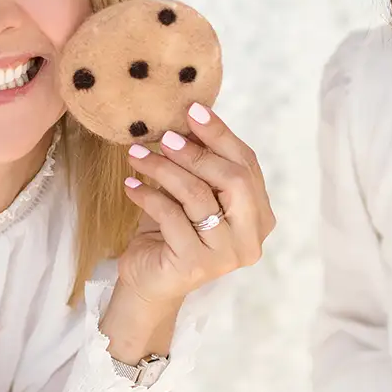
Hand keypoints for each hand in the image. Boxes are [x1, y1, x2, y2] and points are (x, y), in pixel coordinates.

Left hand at [117, 102, 274, 307]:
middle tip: (163, 137)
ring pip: (198, 195)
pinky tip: (130, 186)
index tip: (193, 109)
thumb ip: (202, 164)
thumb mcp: (191, 193)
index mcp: (260, 216)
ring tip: (136, 156)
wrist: (149, 281)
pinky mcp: (196, 265)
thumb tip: (193, 115)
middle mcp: (251, 238)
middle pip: (232, 179)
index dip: (221, 135)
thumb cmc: (172, 233)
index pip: (247, 166)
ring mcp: (227, 255)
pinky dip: (148, 196)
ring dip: (164, 169)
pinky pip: (172, 217)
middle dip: (195, 152)